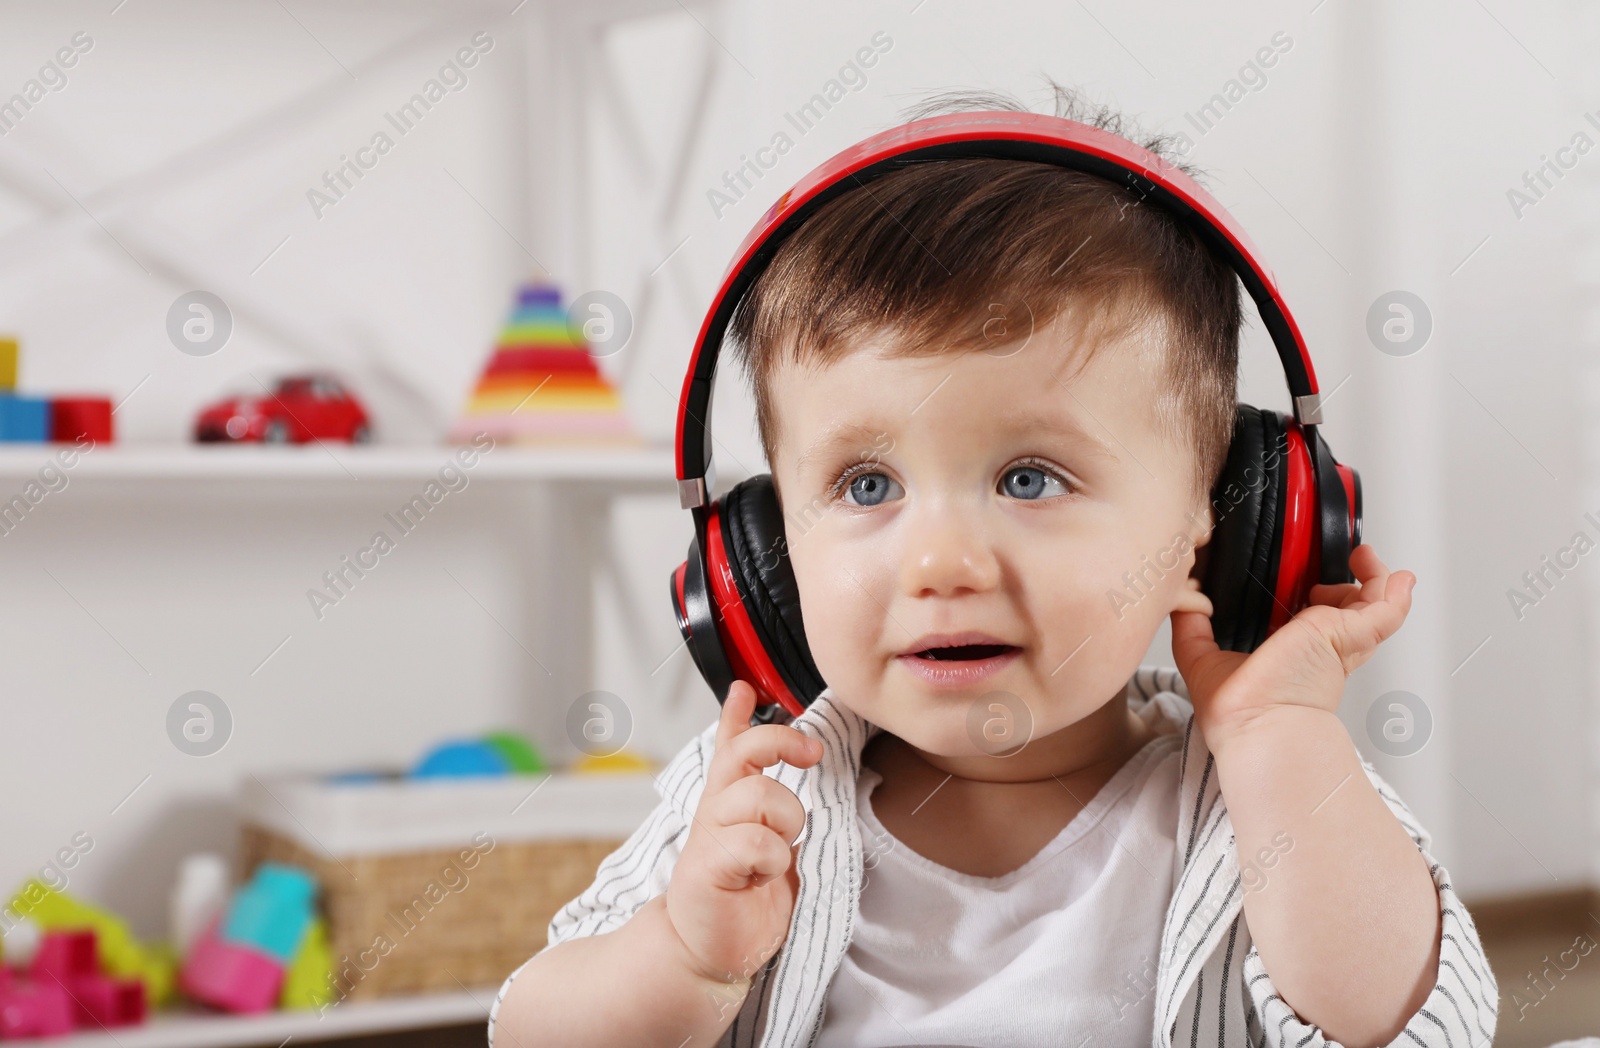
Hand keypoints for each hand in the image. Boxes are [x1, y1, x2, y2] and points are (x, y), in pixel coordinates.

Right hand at [664, 680, 823, 989]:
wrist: (710, 953)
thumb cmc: (744, 901)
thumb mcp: (770, 847)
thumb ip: (777, 811)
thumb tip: (796, 779)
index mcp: (730, 805)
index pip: (730, 747)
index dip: (737, 716)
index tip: (744, 689)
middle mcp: (716, 811)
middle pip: (746, 752)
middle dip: (782, 741)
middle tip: (811, 752)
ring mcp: (709, 836)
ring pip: (762, 796)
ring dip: (786, 824)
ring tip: (777, 855)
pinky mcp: (708, 866)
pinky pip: (758, 842)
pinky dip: (773, 860)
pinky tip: (762, 878)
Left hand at [1170, 543, 1416, 747]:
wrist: (1258, 727)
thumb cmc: (1237, 709)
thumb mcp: (1202, 656)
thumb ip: (1192, 626)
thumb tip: (1184, 598)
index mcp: (1292, 652)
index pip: (1314, 620)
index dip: (1318, 597)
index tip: (1308, 576)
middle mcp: (1321, 648)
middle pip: (1348, 609)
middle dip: (1351, 583)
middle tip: (1343, 560)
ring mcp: (1339, 640)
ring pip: (1371, 605)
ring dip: (1372, 576)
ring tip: (1361, 556)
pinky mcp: (1347, 634)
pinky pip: (1385, 612)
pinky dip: (1393, 592)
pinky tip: (1395, 575)